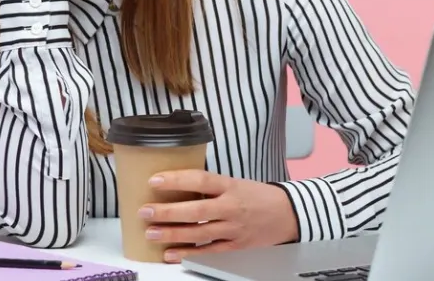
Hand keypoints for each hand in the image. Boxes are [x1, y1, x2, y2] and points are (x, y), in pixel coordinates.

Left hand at [139, 170, 299, 262]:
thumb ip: (210, 186)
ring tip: (151, 233)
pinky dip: (188, 253)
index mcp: (230, 185)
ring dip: (172, 234)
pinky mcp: (235, 245)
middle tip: (146, 211)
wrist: (287, 213)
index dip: (177, 180)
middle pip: (196, 210)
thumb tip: (176, 184)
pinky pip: (208, 251)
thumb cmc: (258, 195)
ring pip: (199, 232)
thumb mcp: (235, 182)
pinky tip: (171, 253)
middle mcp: (231, 207)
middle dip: (168, 211)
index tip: (155, 181)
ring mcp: (233, 228)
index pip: (200, 180)